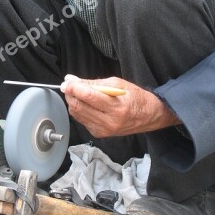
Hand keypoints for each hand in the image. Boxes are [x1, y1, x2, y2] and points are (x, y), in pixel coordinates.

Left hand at [60, 74, 180, 137]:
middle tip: (68, 86)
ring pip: (78, 115)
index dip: (74, 88)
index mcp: (116, 107)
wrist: (148, 116)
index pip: (89, 97)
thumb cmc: (135, 98)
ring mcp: (104, 130)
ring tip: (76, 93)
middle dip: (70, 95)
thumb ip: (93, 83)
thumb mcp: (117, 84)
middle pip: (80, 107)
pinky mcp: (100, 134)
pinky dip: (79, 111)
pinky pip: (82, 121)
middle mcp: (109, 121)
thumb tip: (72, 80)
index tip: (66, 83)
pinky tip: (85, 104)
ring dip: (73, 102)